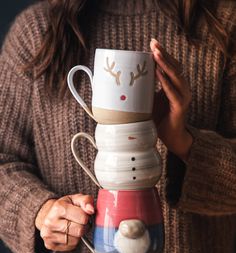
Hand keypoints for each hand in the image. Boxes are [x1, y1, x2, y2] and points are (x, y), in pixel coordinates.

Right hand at [35, 194, 94, 250]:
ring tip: (73, 226)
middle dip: (83, 226)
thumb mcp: (76, 199)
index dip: (86, 216)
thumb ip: (86, 200)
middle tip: (79, 222)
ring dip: (78, 234)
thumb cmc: (65, 206)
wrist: (47, 215)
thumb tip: (91, 210)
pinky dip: (73, 241)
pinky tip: (68, 233)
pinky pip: (70, 246)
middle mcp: (51, 222)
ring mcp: (49, 234)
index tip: (82, 214)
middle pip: (79, 230)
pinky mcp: (50, 245)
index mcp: (58, 208)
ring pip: (75, 240)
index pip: (83, 218)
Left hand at [150, 38, 192, 161]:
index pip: (170, 66)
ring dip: (165, 64)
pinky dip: (166, 82)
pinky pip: (173, 92)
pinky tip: (159, 73)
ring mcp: (182, 97)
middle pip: (174, 67)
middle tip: (154, 43)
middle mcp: (181, 89)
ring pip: (176, 76)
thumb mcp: (150, 102)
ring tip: (156, 54)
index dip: (163, 54)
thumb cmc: (159, 119)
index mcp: (174, 86)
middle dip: (164, 54)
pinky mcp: (180, 107)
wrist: (171, 137)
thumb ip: (144, 91)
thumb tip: (125, 82)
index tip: (153, 43)